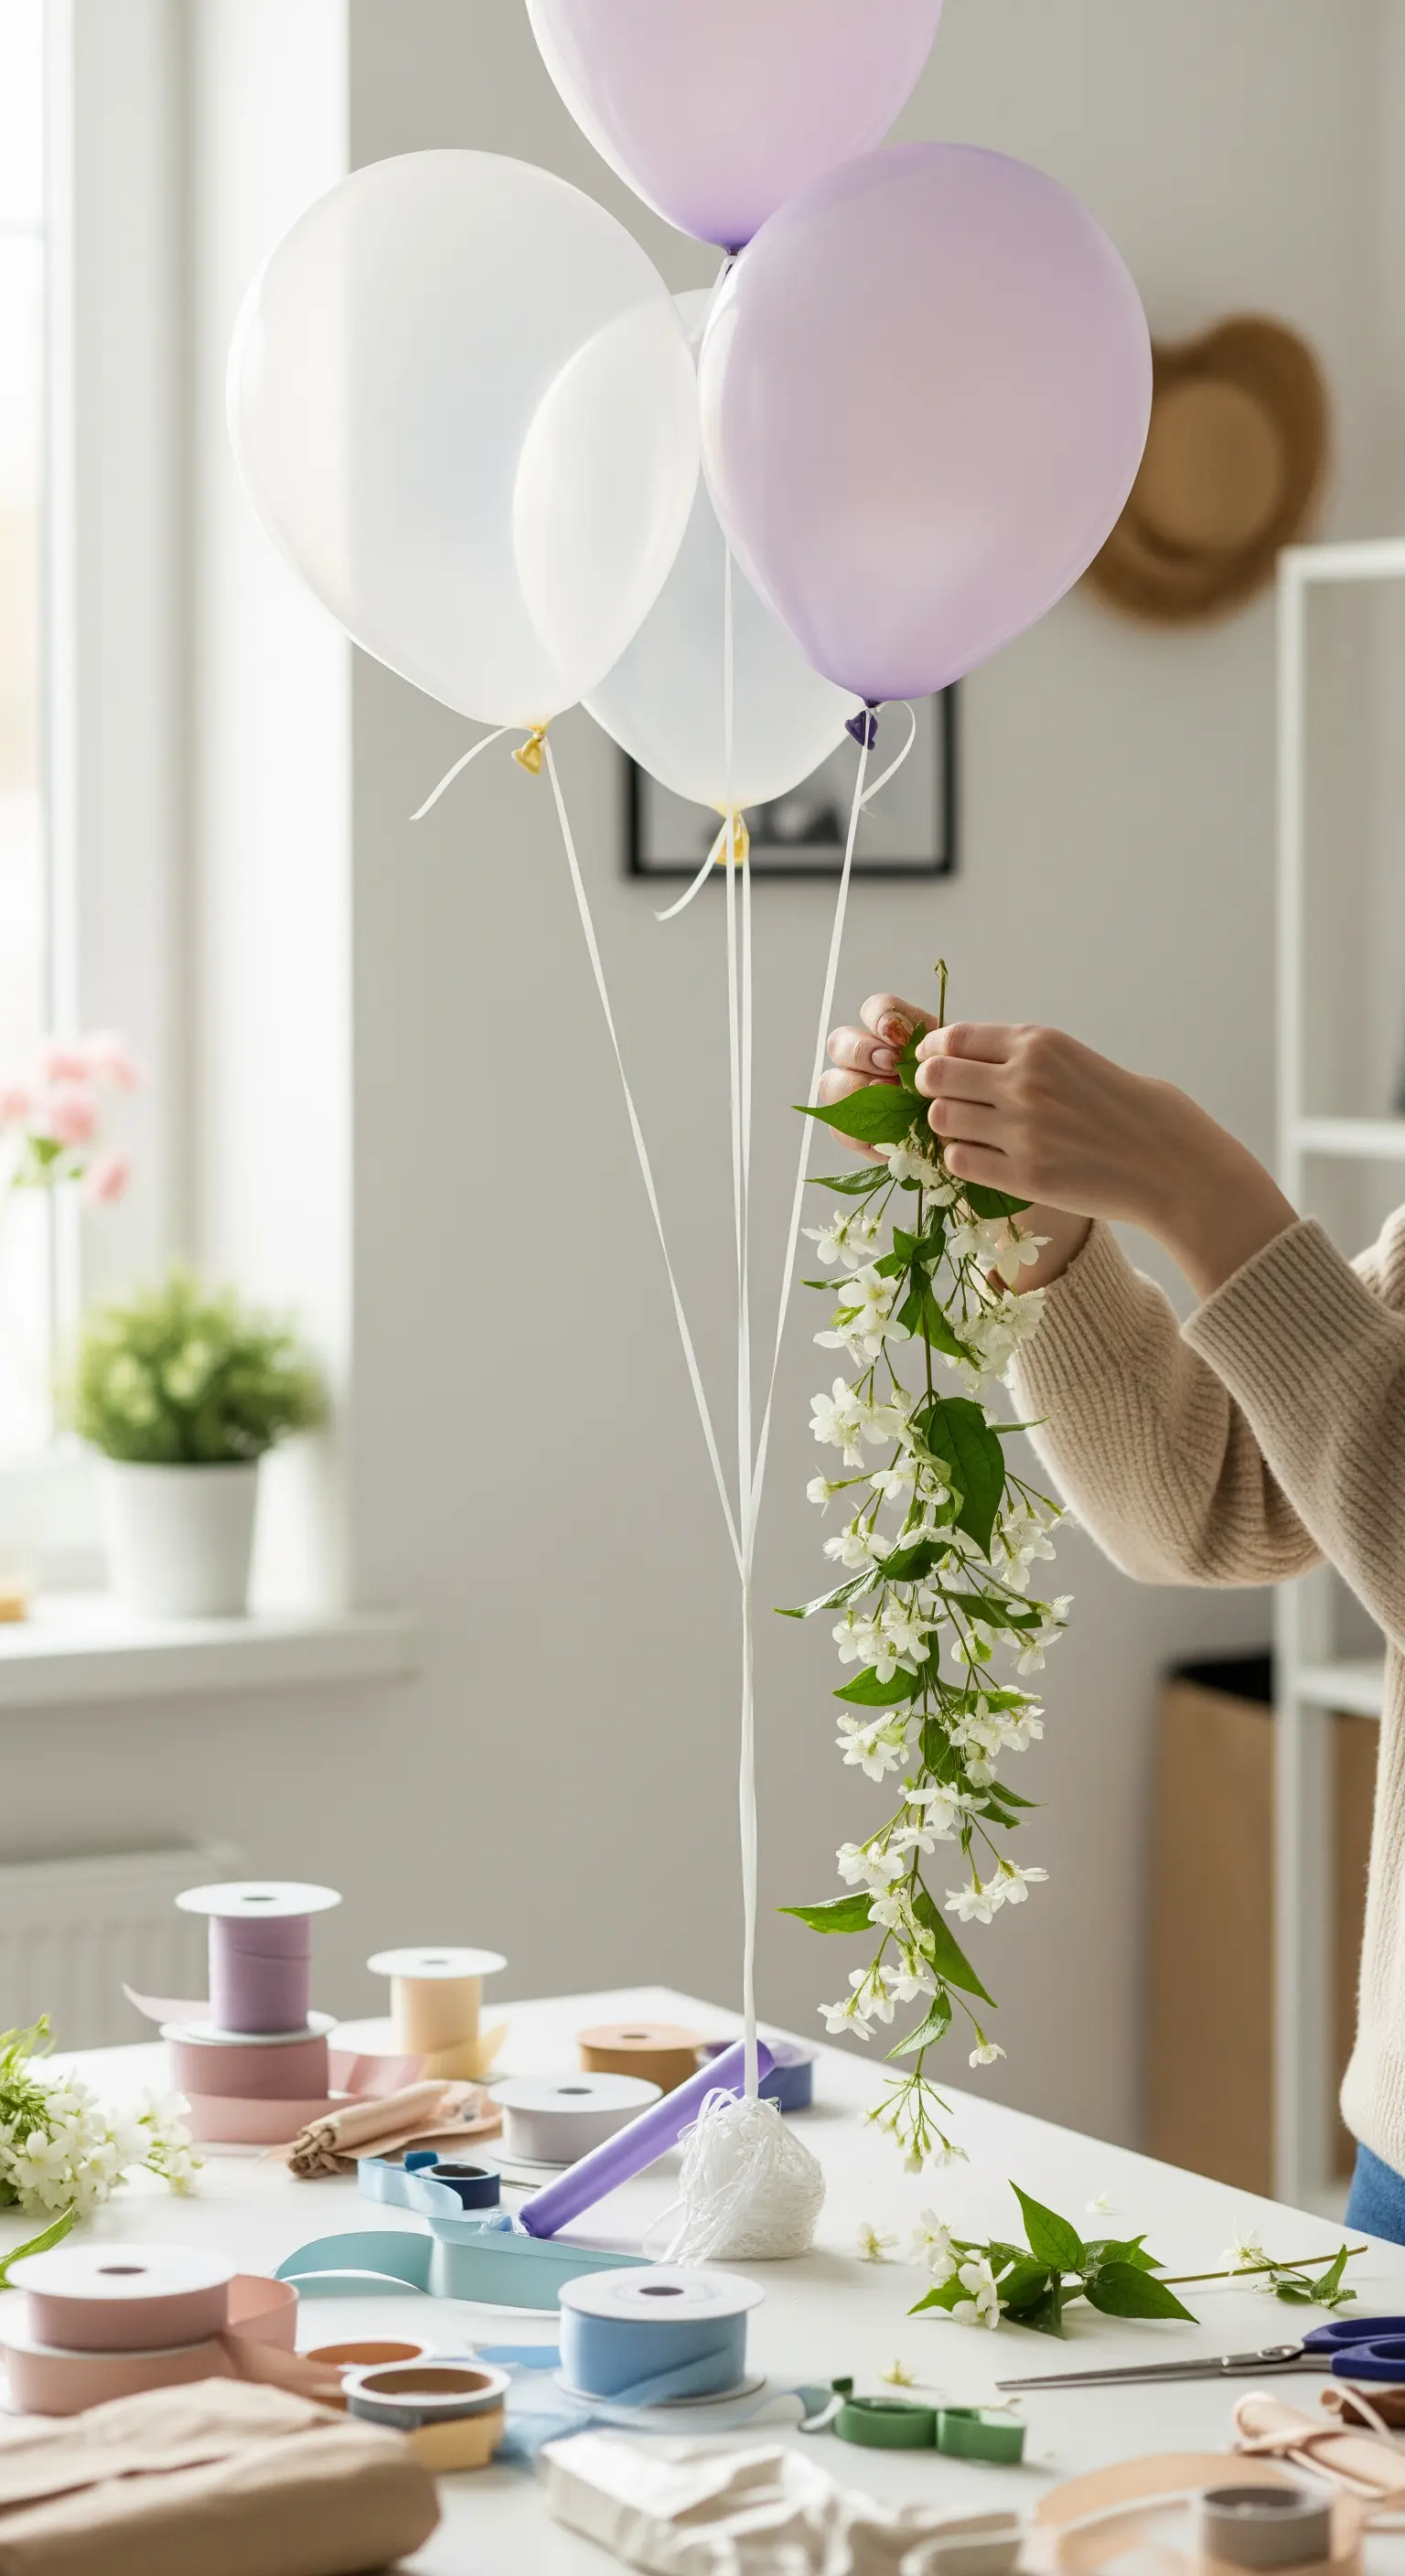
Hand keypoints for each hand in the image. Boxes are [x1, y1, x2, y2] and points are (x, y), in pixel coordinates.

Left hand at [824, 1000, 1298, 1299]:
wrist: (1175, 1166)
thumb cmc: (1138, 1112)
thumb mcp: (1082, 1061)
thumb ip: (1031, 1058)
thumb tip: (978, 1062)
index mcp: (1040, 1043)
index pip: (953, 1037)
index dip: (933, 1052)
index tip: (933, 1063)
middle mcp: (1024, 1081)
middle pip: (935, 1076)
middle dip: (930, 1088)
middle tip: (943, 1101)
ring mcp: (1021, 1130)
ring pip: (940, 1120)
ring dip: (943, 1126)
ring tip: (965, 1132)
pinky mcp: (1023, 1176)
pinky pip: (959, 1162)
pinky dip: (961, 1160)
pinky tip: (981, 1160)